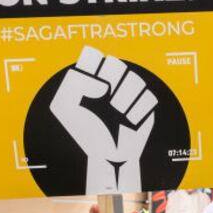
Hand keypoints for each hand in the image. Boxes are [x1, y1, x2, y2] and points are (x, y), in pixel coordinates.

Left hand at [50, 46, 157, 194]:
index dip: (92, 66)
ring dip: (125, 99)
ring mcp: (128, 94)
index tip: (88, 83)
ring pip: (135, 80)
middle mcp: (111, 83)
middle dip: (111, 82)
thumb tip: (102, 83)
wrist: (106, 157)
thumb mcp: (65, 107)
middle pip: (117, 64)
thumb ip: (74, 83)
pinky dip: (138, 111)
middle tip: (105, 99)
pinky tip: (129, 122)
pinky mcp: (144, 107)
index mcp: (91, 78)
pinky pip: (148, 98)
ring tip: (117, 114)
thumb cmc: (84, 133)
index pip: (93, 56)